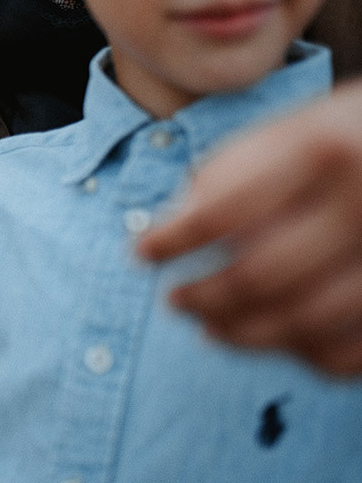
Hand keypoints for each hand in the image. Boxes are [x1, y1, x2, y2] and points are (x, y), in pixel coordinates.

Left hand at [138, 80, 361, 376]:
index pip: (224, 209)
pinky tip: (275, 340)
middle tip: (174, 301)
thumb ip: (232, 171)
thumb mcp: (291, 128)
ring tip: (208, 327)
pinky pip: (350, 351)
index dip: (172, 239)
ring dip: (243, 333)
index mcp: (321, 147)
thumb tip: (172, 226)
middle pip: (261, 275)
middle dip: (203, 296)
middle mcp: (361, 201)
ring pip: (304, 322)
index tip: (143, 253)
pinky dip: (306, 355)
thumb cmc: (342, 135)